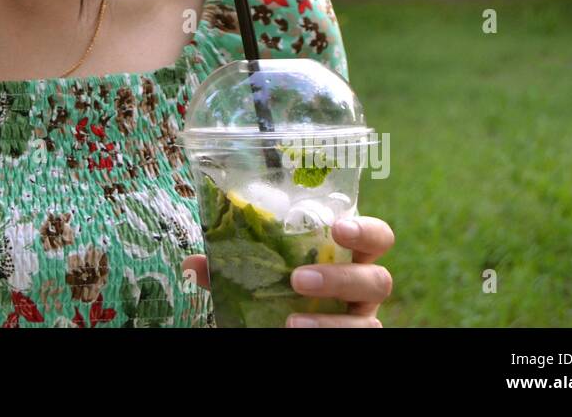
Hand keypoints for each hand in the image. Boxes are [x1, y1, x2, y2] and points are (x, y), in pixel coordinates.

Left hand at [181, 215, 394, 327]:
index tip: (338, 227)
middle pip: (378, 280)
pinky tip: (293, 337)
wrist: (282, 326)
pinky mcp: (355, 343)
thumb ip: (231, 268)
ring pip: (368, 324)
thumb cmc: (279, 292)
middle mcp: (362, 289)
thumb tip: (193, 263)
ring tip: (291, 323)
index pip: (377, 237)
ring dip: (331, 324)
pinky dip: (326, 338)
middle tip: (297, 279)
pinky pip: (353, 345)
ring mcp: (361, 321)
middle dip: (340, 278)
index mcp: (346, 257)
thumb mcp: (258, 276)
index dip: (366, 231)